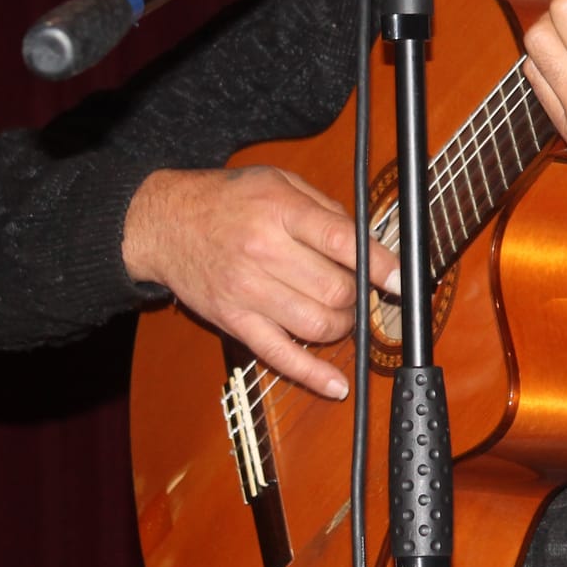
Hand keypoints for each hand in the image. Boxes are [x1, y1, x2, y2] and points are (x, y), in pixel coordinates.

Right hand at [121, 165, 400, 398]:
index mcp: (280, 211)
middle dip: (359, 295)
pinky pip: (279, 356)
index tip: (401, 279)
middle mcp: (264, 252)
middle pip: (335, 290)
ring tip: (342, 314)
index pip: (341, 242)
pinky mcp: (234, 322)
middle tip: (359, 289)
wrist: (164, 223)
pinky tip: (336, 385)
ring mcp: (247, 291)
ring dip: (343, 327)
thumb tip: (369, 243)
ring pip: (316, 326)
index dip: (380, 264)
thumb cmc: (228, 199)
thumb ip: (326, 209)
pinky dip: (312, 375)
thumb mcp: (279, 181)